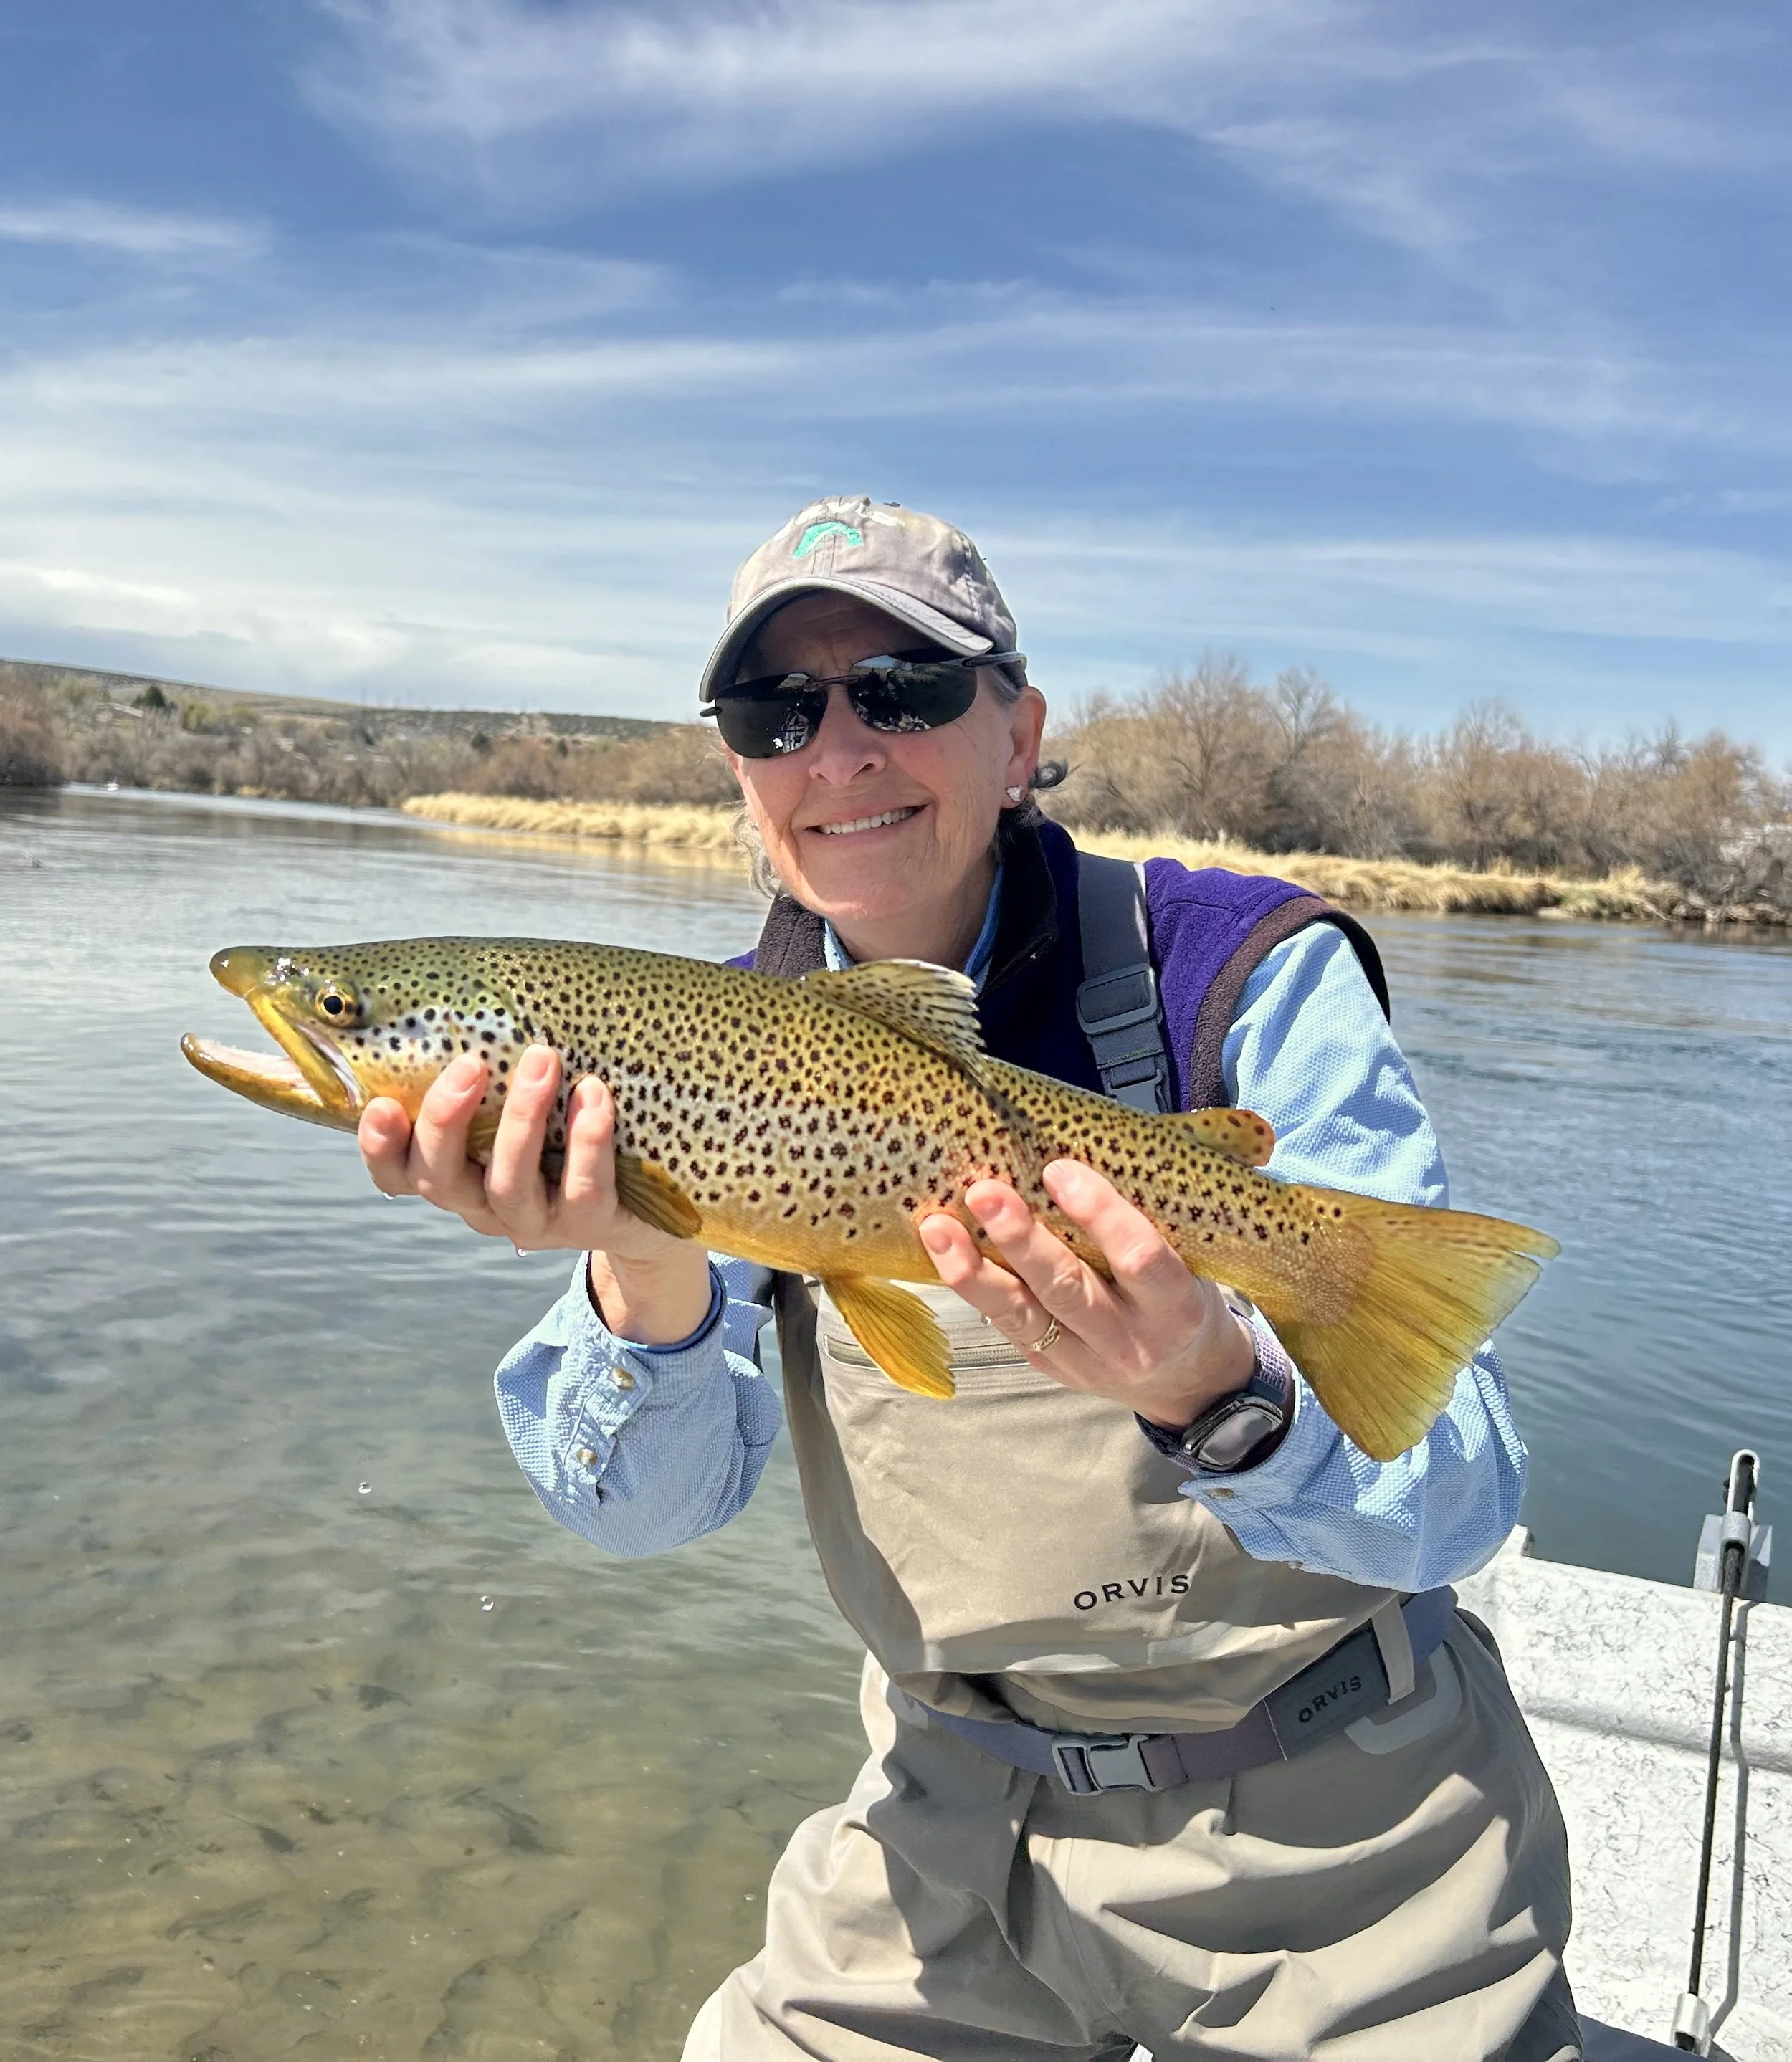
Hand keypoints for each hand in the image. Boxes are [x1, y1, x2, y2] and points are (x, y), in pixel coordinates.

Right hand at [357, 1045, 711, 1340]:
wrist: (650, 1197)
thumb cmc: (569, 1126)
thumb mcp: (520, 1097)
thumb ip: (490, 1066)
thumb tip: (472, 985)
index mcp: (457, 1172)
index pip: (397, 1172)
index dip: (381, 1147)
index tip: (381, 1104)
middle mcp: (485, 1204)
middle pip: (441, 1178)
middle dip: (447, 1121)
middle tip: (470, 1064)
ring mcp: (536, 1220)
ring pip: (509, 1184)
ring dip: (521, 1120)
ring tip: (543, 1059)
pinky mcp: (591, 1224)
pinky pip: (583, 1189)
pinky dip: (587, 1142)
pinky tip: (594, 1097)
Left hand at [918, 1159, 1254, 1427]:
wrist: (1187, 1380)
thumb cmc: (1182, 1294)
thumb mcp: (1188, 1259)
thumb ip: (1144, 1216)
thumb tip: (1072, 1149)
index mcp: (1176, 1306)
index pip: (1141, 1258)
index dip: (1101, 1214)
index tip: (1060, 1170)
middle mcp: (1129, 1340)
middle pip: (1068, 1288)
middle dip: (1022, 1240)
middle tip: (984, 1192)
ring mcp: (1083, 1360)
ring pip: (1021, 1315)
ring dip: (975, 1270)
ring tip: (937, 1227)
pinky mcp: (1048, 1366)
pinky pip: (1005, 1325)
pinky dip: (972, 1287)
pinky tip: (943, 1252)